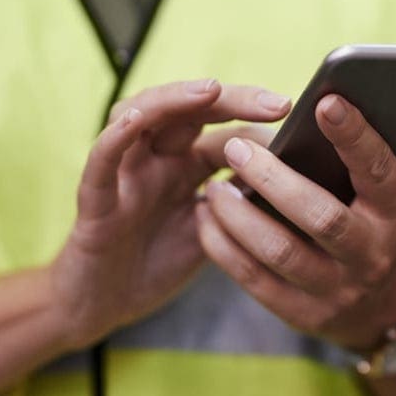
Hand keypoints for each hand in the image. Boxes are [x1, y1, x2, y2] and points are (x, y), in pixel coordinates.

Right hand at [50, 79, 290, 348]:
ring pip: (141, 118)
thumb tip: (294, 182)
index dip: (258, 124)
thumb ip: (240, 206)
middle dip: (231, 100)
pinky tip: (133, 121)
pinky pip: (101, 164)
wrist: (104, 305)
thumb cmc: (155, 264)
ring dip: (174, 100)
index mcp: (185, 167)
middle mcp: (156, 160)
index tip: (300, 124)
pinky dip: (113, 140)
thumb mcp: (211, 234)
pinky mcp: (96, 201)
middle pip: (189, 111)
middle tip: (278, 103)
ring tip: (209, 91)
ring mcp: (125, 175)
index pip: (223, 130)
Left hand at [196, 95, 395, 349]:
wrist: (380, 310)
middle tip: (234, 146)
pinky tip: (205, 215)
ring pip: (280, 252)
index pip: (379, 173)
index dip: (355, 137)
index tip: (325, 100)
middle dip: (275, 180)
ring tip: (214, 183)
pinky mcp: (300, 313)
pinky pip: (254, 280)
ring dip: (239, 217)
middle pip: (321, 217)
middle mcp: (369, 256)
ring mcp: (334, 290)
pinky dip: (224, 247)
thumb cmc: (385, 229)